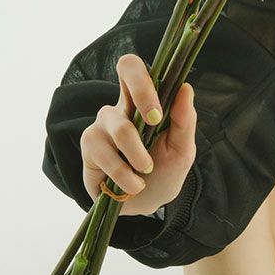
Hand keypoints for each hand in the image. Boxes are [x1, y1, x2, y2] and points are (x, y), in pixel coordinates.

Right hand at [78, 55, 197, 215]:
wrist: (144, 206)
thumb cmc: (164, 172)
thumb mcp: (182, 150)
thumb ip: (184, 121)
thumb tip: (186, 88)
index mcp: (144, 102)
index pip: (136, 68)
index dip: (145, 77)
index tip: (158, 110)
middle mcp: (121, 106)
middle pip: (126, 69)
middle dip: (146, 95)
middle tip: (156, 123)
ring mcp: (102, 124)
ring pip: (122, 129)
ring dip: (139, 156)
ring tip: (144, 174)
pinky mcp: (89, 147)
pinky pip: (106, 156)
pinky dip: (124, 176)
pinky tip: (131, 186)